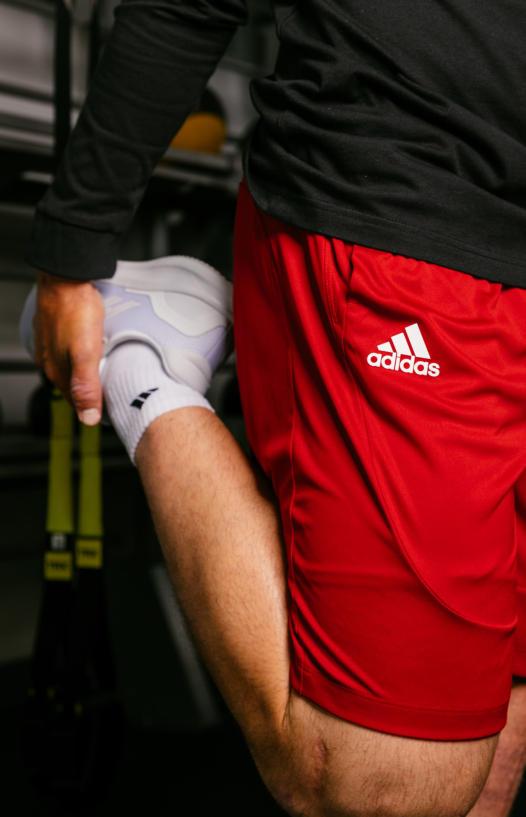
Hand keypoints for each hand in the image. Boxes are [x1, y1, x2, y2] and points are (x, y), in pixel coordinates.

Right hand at [34, 271, 104, 424]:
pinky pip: (69, 352)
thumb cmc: (76, 310)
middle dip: (91, 393)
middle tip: (113, 396)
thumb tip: (88, 418)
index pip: (76, 401)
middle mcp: (50, 360)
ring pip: (70, 368)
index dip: (94, 408)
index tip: (113, 412)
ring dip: (86, 375)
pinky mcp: (56, 329)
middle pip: (72, 386)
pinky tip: (93, 353)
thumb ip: (87, 386)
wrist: (65, 276)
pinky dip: (82, 358)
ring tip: (106, 377)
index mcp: (57, 370)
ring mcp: (51, 344)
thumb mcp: (86, 353)